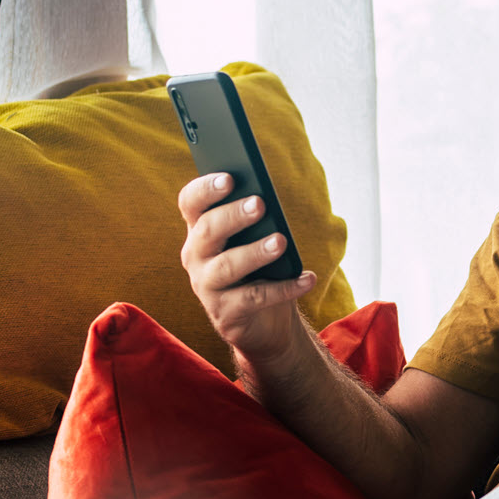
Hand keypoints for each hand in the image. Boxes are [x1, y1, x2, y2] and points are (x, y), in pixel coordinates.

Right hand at [178, 173, 318, 361]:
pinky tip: (308, 278)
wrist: (263, 320)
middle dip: (233, 215)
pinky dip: (284, 288)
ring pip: (227, 266)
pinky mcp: (225, 314)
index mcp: (200, 230)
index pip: (190, 202)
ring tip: (281, 241)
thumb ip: (256, 220)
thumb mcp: (255, 240)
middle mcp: (196, 256)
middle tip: (260, 204)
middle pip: (208, 230)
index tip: (229, 178)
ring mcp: (206, 287)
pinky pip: (255, 298)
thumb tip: (267, 199)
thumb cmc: (259, 267)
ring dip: (255, 252)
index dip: (205, 189)